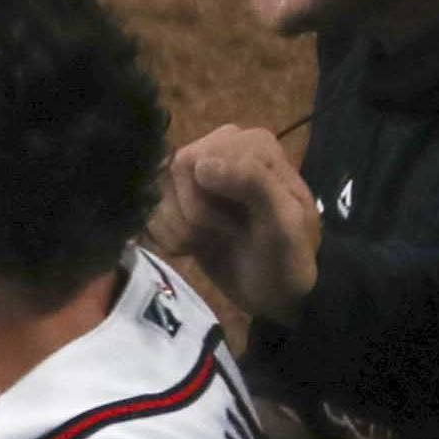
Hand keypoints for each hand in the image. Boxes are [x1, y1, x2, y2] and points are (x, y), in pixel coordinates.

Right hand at [152, 126, 322, 321]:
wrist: (275, 294)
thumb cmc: (287, 258)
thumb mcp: (285, 224)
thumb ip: (254, 183)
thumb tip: (201, 165)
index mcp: (253, 145)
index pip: (198, 158)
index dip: (207, 197)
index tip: (237, 223)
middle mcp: (220, 148)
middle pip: (176, 171)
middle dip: (194, 214)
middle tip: (224, 234)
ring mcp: (195, 174)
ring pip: (159, 192)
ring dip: (182, 229)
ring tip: (212, 242)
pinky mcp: (176, 201)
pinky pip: (151, 212)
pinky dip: (170, 238)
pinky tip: (197, 246)